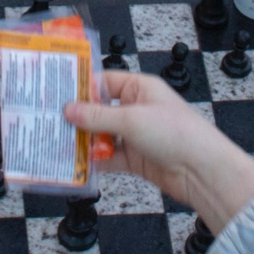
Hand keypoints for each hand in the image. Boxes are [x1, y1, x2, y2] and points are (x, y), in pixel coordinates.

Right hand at [64, 70, 253, 233]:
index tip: (57, 94)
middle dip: (78, 117)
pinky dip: (95, 160)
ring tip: (59, 143)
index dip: (82, 87)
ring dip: (85, 140)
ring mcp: (136, 134)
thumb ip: (97, 116)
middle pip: (100, 110)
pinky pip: (109, 157)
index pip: (104, 82)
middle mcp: (137, 108)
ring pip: (102, 135)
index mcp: (140, 88)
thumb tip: (69, 110)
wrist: (202, 171)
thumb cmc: (176, 134)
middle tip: (51, 121)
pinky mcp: (135, 158)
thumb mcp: (131, 119)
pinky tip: (78, 163)